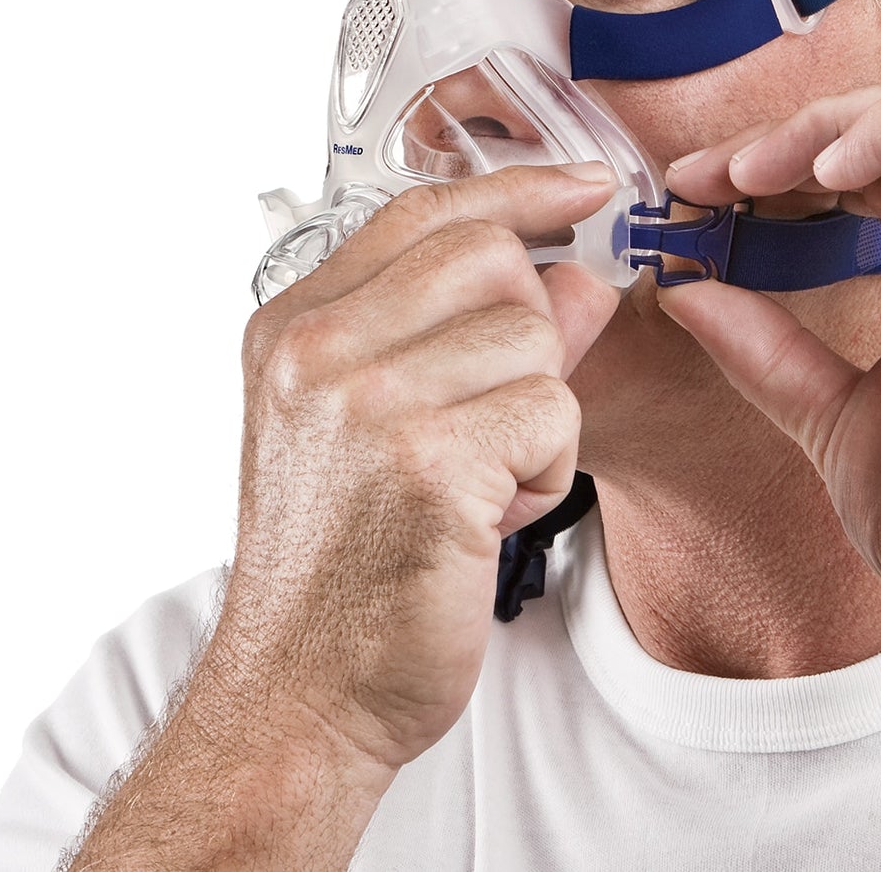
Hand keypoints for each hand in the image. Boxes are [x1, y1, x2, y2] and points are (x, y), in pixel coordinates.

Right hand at [222, 164, 619, 773]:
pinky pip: (554, 411)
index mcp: (295, 323)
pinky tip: (490, 517)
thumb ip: (473, 331)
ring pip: (538, 338)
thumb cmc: (343, 559)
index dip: (520, 188)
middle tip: (490, 416)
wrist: (299, 694)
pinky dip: (547, 469)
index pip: (426, 212)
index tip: (585, 186)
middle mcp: (318, 347)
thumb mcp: (381, 422)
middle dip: (528, 333)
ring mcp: (368, 400)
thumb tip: (578, 274)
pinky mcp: (430, 462)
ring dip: (537, 418)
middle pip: (496, 259)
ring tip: (478, 482)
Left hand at [661, 83, 880, 640]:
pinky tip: (814, 166)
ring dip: (827, 125)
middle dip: (794, 140)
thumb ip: (762, 346)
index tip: (711, 191)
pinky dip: (879, 132)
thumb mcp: (829, 414)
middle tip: (706, 172)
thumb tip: (689, 291)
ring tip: (747, 168)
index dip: (795, 168)